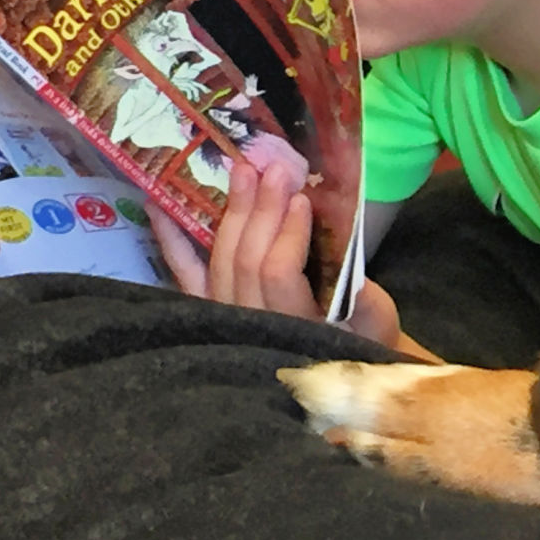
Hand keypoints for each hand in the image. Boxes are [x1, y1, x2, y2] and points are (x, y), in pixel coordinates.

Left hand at [151, 160, 409, 352]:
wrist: (331, 369)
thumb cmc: (360, 344)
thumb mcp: (379, 330)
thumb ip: (370, 310)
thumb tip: (359, 282)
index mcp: (295, 330)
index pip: (278, 274)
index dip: (288, 234)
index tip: (303, 199)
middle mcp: (249, 326)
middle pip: (244, 260)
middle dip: (261, 210)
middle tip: (275, 169)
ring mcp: (222, 318)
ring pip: (218, 259)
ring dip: (230, 211)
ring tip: (242, 170)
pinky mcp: (207, 309)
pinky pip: (184, 273)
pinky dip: (172, 239)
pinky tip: (160, 203)